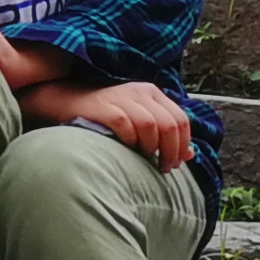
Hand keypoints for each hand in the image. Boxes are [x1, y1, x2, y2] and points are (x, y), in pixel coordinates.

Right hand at [55, 80, 193, 169]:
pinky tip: (129, 151)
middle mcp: (140, 92)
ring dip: (153, 148)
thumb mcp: (139, 119)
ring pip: (151, 125)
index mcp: (152, 93)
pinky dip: (131, 141)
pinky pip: (126, 126)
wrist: (67, 100)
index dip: (183, 144)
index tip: (178, 162)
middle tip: (165, 168)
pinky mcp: (105, 108)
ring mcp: (122, 97)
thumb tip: (191, 155)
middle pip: (170, 124)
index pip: (181, 119)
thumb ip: (164, 133)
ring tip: (148, 161)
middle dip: (172, 151)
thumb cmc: (106, 115)